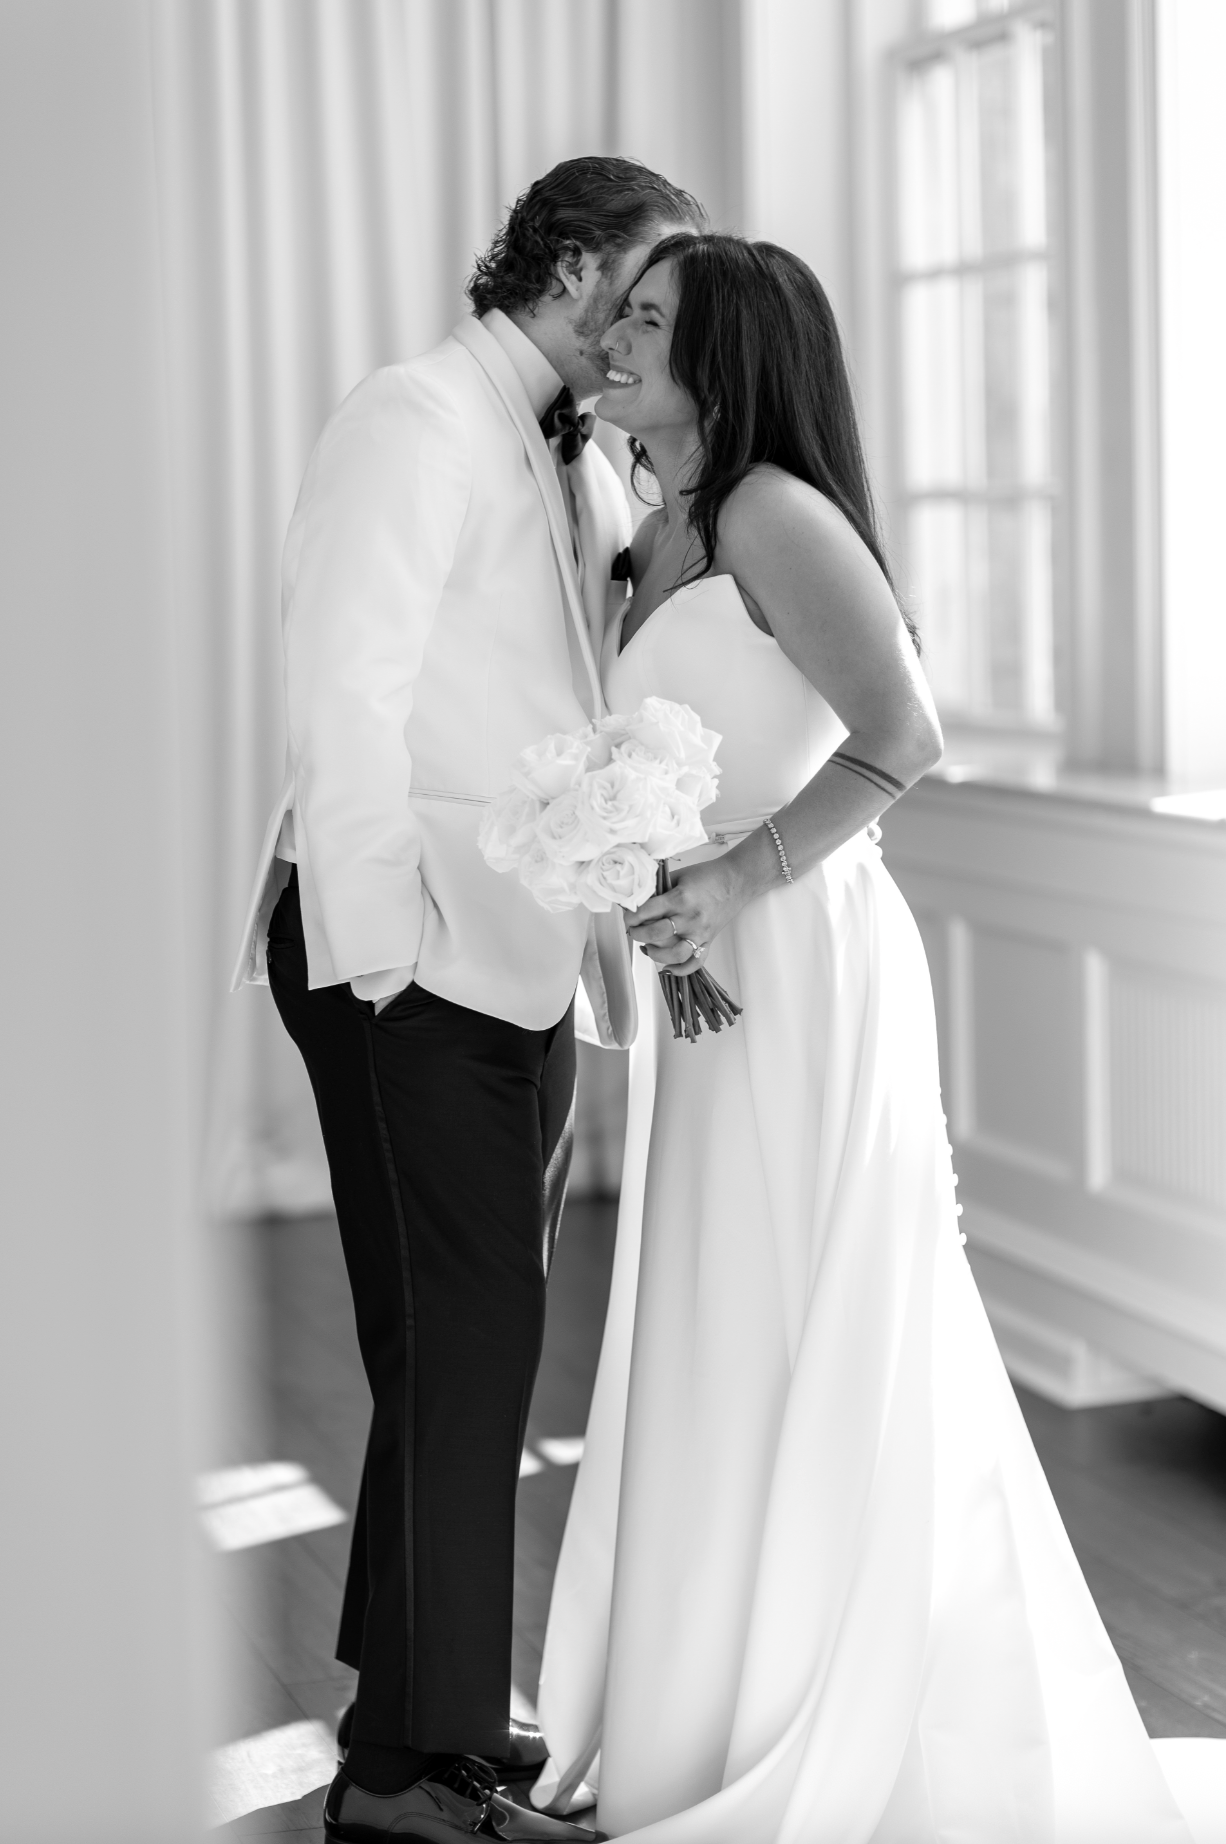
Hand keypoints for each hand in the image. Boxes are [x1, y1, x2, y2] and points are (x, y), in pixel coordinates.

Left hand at [625, 855, 753, 973]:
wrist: (736, 880)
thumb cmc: (707, 875)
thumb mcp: (679, 876)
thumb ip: (659, 889)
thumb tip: (636, 901)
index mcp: (681, 898)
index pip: (647, 911)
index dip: (632, 915)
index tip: (627, 916)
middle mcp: (690, 918)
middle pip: (657, 933)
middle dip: (638, 933)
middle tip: (633, 930)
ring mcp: (700, 932)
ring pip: (674, 954)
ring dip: (655, 954)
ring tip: (647, 948)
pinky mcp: (709, 941)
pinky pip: (695, 963)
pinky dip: (680, 970)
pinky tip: (668, 968)